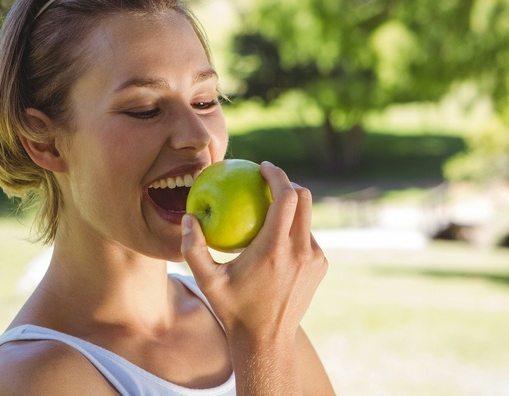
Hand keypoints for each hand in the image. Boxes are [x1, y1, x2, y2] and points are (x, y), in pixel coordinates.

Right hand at [180, 161, 327, 343]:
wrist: (266, 342)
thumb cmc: (233, 309)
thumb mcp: (207, 281)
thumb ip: (193, 248)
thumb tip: (187, 217)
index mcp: (275, 248)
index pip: (286, 197)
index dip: (277, 175)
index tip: (263, 167)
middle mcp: (300, 250)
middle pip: (305, 198)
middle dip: (288, 183)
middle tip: (267, 182)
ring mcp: (315, 259)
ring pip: (307, 218)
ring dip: (291, 209)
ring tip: (269, 210)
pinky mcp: (321, 266)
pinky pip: (309, 238)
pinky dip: (295, 230)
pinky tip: (277, 237)